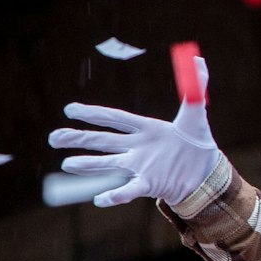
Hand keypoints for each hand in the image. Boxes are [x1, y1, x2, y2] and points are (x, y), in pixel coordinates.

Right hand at [48, 57, 218, 206]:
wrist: (206, 173)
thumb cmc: (196, 143)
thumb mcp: (196, 115)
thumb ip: (196, 88)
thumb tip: (197, 59)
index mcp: (145, 129)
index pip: (115, 119)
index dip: (93, 114)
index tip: (69, 110)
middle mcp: (137, 148)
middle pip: (103, 141)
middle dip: (78, 138)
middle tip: (54, 137)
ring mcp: (141, 167)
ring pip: (109, 164)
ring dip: (88, 165)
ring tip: (68, 164)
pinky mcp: (150, 184)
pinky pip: (129, 190)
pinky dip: (115, 196)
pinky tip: (100, 200)